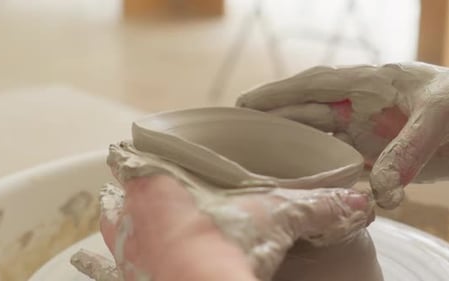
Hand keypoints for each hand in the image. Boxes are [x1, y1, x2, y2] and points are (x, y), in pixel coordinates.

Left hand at [71, 146, 376, 280]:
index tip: (128, 149)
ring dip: (110, 229)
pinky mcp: (129, 280)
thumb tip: (359, 201)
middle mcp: (137, 214)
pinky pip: (105, 272)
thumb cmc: (229, 244)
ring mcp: (128, 250)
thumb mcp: (276, 220)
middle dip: (126, 194)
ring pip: (108, 230)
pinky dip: (98, 267)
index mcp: (165, 186)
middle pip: (120, 197)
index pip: (138, 160)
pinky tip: (89, 262)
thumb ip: (315, 207)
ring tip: (107, 230)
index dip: (134, 155)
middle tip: (132, 192)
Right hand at [236, 62, 448, 208]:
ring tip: (263, 156)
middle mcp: (362, 106)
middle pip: (308, 112)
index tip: (247, 103)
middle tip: (241, 132)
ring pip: (320, 139)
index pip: (314, 85)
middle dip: (275, 120)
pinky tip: (307, 180)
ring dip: (294, 147)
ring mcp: (369, 131)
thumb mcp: (440, 114)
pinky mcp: (381, 154)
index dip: (278, 94)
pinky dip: (325, 172)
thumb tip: (381, 188)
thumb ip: (408, 148)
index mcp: (369, 82)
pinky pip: (344, 164)